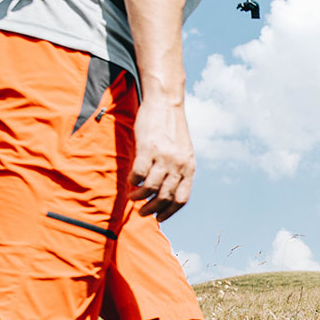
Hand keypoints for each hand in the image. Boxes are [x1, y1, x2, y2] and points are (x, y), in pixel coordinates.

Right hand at [128, 99, 194, 221]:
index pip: (182, 199)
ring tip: (133, 197)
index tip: (159, 218)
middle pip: (166, 197)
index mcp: (189, 167)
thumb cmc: (171, 128)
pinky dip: (133, 182)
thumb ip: (179, 168)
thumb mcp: (183, 151)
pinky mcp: (148, 148)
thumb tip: (169, 189)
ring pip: (151, 189)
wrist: (166, 102)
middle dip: (152, 209)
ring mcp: (164, 157)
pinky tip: (131, 181)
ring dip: (140, 197)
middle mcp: (179, 164)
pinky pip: (139, 174)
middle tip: (142, 212)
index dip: (170, 212)